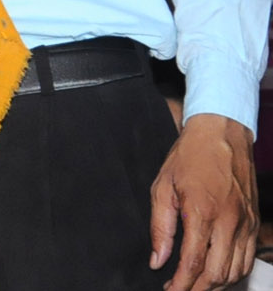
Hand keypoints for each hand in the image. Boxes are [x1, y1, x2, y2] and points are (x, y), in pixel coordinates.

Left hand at [149, 112, 257, 290]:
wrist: (221, 134)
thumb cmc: (189, 157)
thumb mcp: (162, 187)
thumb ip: (160, 227)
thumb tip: (158, 259)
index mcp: (202, 212)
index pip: (194, 263)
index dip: (181, 284)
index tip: (170, 290)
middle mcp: (228, 222)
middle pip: (218, 274)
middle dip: (198, 289)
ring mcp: (244, 223)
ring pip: (236, 270)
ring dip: (217, 284)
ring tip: (196, 285)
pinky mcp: (252, 222)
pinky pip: (247, 258)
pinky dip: (234, 271)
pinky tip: (218, 272)